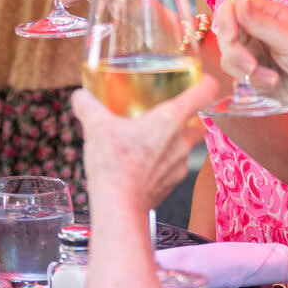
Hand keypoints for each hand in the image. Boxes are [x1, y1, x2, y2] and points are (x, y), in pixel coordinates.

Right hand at [75, 74, 220, 206]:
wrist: (119, 207)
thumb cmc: (114, 165)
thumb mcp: (95, 127)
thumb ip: (87, 105)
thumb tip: (80, 96)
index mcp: (170, 119)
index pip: (205, 92)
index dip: (207, 82)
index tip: (202, 80)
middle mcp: (181, 141)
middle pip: (200, 122)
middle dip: (191, 117)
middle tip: (171, 112)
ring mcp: (180, 165)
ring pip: (186, 147)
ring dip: (173, 141)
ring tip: (149, 140)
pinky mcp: (172, 184)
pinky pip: (174, 167)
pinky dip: (163, 163)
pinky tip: (142, 164)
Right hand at [214, 0, 287, 124]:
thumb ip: (262, 23)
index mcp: (271, 15)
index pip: (235, 6)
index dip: (227, 19)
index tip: (231, 36)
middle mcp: (260, 32)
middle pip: (227, 34)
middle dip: (236, 53)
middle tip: (252, 66)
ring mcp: (256, 54)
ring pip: (229, 58)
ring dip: (248, 72)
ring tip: (273, 80)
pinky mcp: (255, 76)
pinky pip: (237, 78)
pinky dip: (253, 84)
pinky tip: (274, 87)